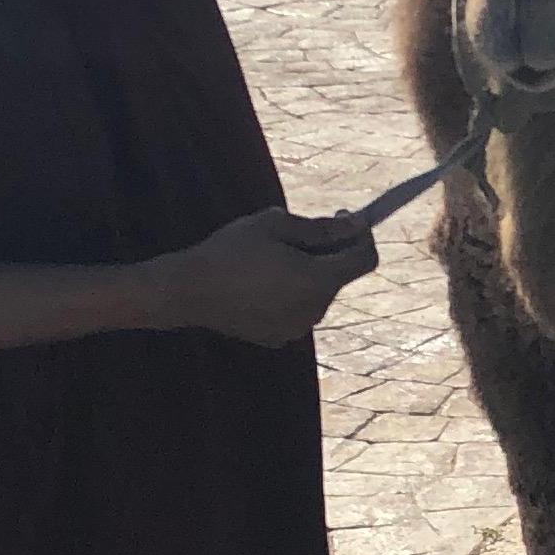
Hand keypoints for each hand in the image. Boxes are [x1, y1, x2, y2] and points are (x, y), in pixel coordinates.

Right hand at [163, 205, 380, 345]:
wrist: (189, 291)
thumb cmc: (231, 251)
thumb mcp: (276, 225)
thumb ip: (321, 228)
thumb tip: (355, 226)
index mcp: (317, 280)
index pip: (365, 259)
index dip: (361, 235)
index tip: (343, 218)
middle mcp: (315, 309)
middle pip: (340, 276)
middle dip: (331, 252)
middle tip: (303, 230)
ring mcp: (297, 327)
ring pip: (319, 293)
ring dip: (310, 272)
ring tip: (275, 256)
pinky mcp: (279, 337)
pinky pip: (298, 309)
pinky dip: (292, 292)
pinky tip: (261, 280)